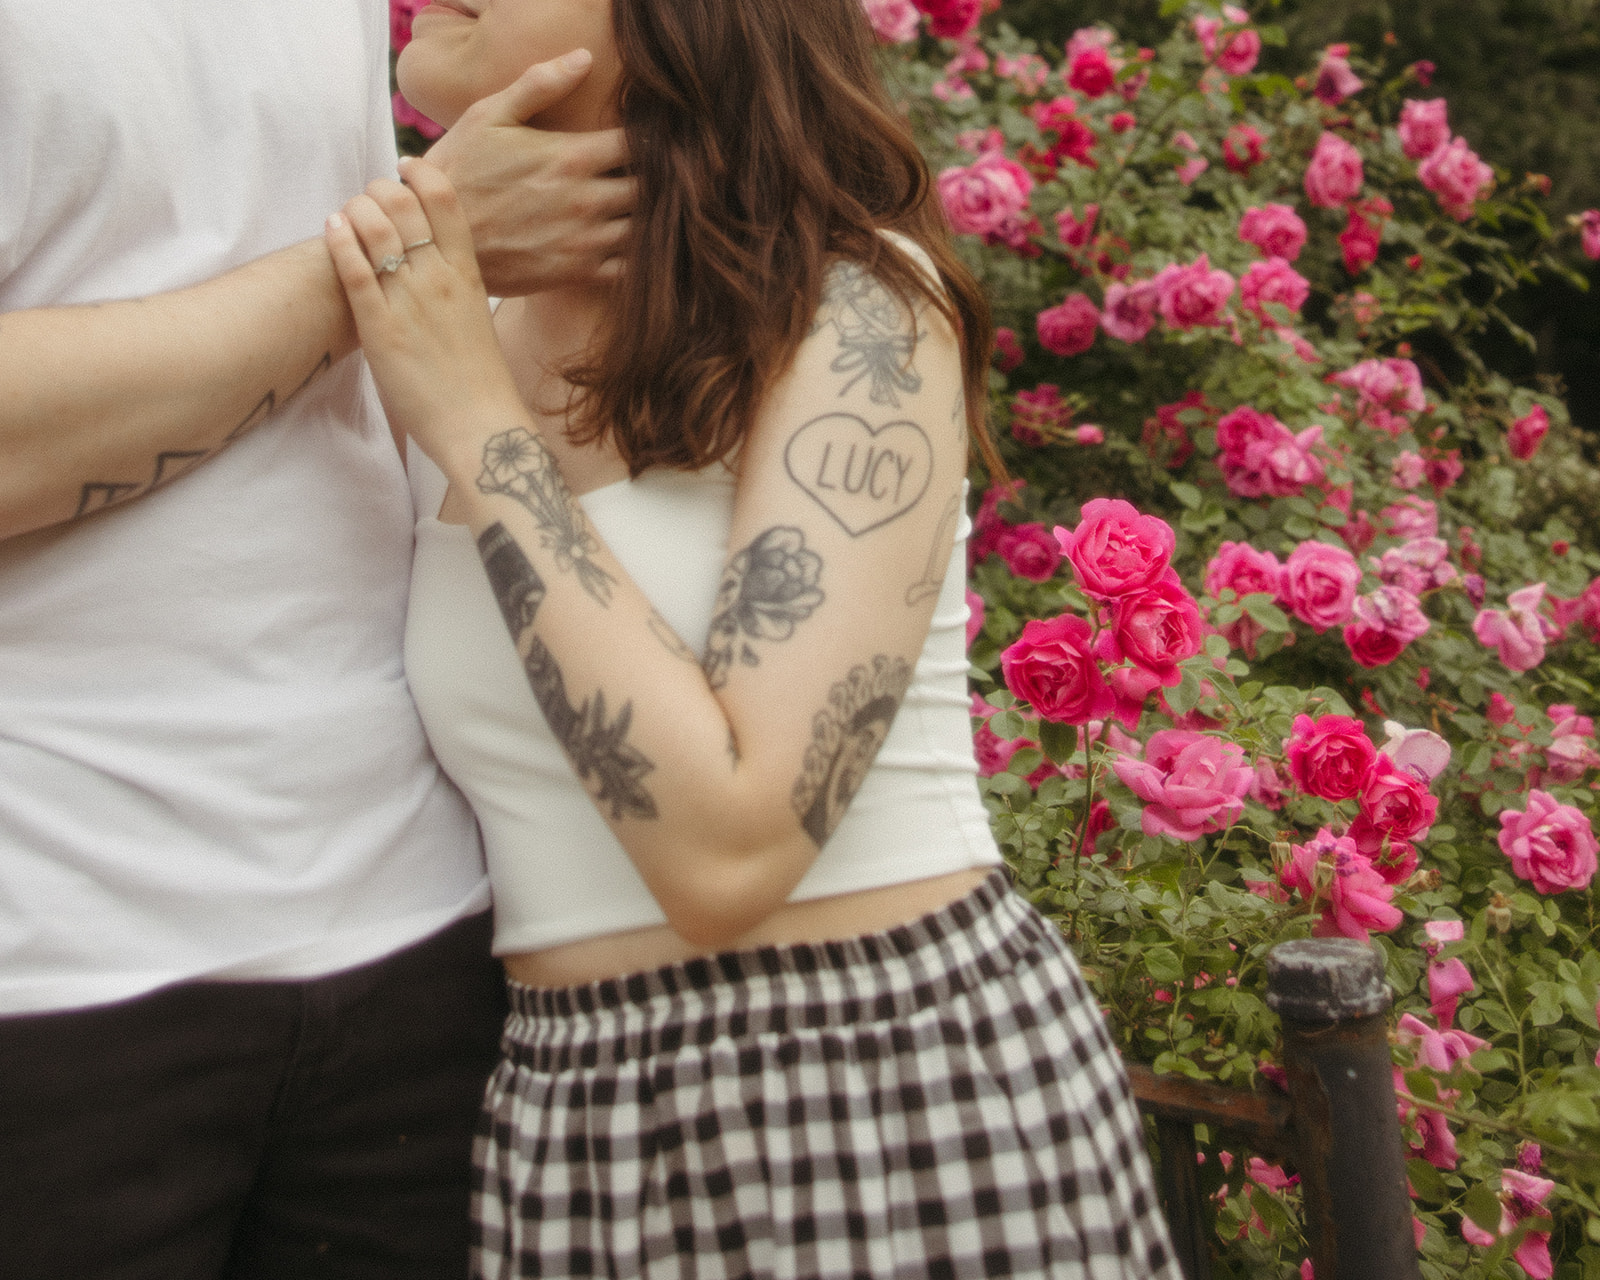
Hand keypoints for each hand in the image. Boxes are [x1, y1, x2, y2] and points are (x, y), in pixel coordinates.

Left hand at [324, 162, 525, 465]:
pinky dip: (338, 241)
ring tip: (345, 218)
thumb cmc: (480, 379)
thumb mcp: (477, 315)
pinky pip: (354, 271)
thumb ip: (456, 281)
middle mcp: (439, 278)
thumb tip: (432, 257)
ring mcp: (409, 302)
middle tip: (367, 201)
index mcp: (468, 273)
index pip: (444, 199)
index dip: (418, 172)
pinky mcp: (381, 329)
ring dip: (353, 210)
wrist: (481, 427)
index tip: (403, 170)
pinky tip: (332, 229)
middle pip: (401, 204)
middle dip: (376, 190)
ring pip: (373, 229)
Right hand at [425, 50, 633, 295]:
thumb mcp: (490, 115)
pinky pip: (629, 268)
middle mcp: (586, 199)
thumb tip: (584, 57)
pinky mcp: (577, 273)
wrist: (433, 235)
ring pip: (647, 228)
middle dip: (659, 179)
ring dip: (651, 217)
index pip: (640, 142)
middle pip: (652, 187)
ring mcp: (585, 240)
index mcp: (572, 156)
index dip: (652, 137)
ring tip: (645, 206)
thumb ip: (540, 84)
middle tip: (654, 174)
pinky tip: (629, 242)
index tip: (649, 136)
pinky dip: (638, 256)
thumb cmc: (460, 169)